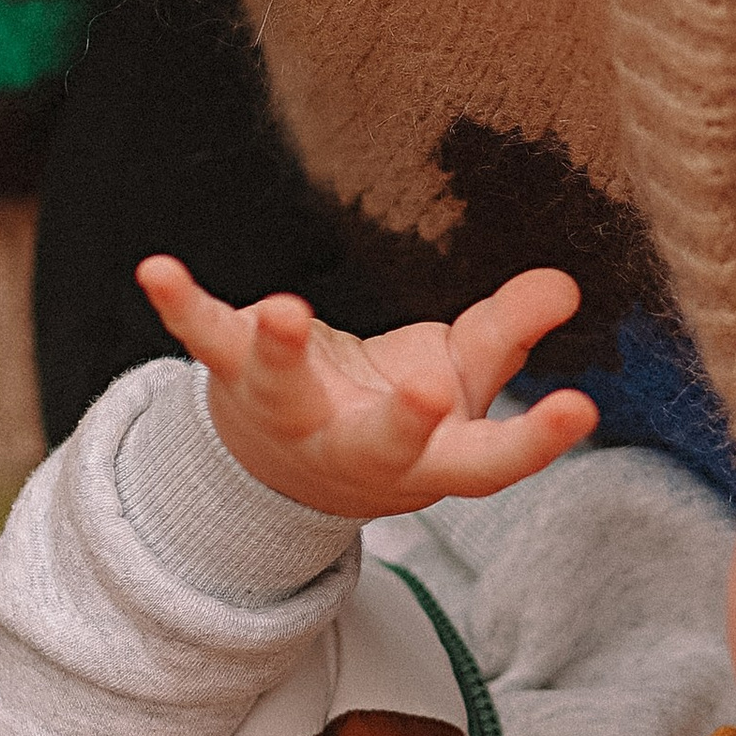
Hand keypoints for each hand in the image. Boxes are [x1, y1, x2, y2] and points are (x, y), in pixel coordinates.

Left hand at [136, 252, 598, 520]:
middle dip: (405, 421)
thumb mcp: (460, 379)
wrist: (283, 465)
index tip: (580, 409)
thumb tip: (566, 282)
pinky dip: (182, 305)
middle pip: (384, 446)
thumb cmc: (392, 414)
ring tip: (285, 311)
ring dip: (281, 353)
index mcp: (428, 459)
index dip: (537, 441)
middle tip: (427, 388)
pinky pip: (205, 338)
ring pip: (284, 392)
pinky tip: (155, 270)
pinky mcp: (235, 374)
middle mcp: (357, 449)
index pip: (491, 461)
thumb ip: (508, 332)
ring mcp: (290, 415)